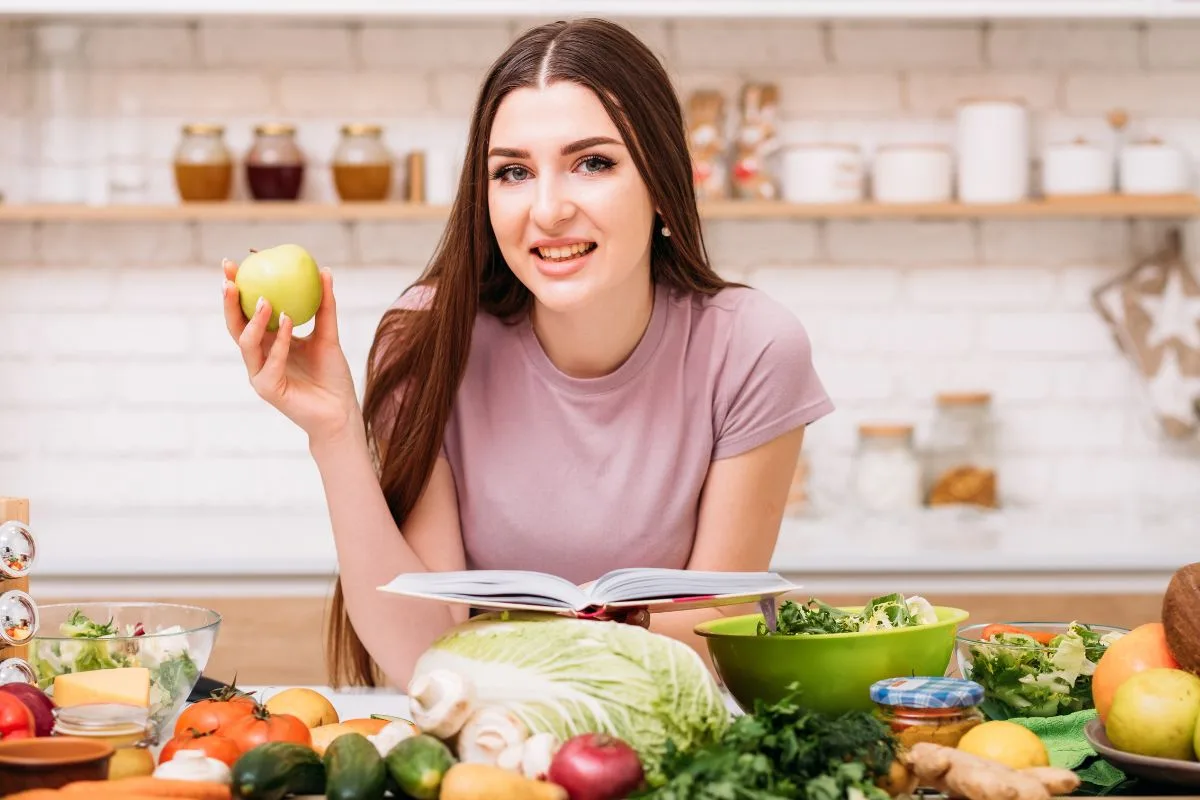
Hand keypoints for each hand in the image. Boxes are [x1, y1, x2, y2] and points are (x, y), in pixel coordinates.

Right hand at [222, 258, 360, 443]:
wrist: (341, 411)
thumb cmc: (332, 375)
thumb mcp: (328, 335)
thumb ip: (324, 306)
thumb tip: (324, 270)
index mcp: (268, 343)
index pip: (245, 312)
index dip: (236, 289)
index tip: (235, 263)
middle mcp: (259, 357)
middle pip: (235, 326)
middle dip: (228, 301)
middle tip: (229, 277)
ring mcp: (260, 374)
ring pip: (246, 344)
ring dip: (253, 320)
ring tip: (263, 299)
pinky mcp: (269, 390)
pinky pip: (271, 362)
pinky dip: (279, 341)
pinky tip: (288, 321)